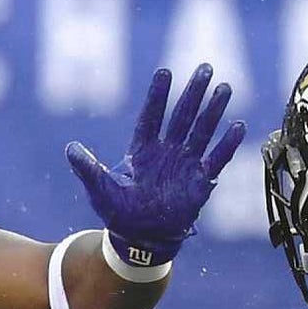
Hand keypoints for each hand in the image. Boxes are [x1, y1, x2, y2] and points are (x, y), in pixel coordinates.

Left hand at [65, 64, 248, 266]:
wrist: (142, 240)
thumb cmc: (120, 214)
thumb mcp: (100, 189)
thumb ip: (88, 168)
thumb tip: (70, 148)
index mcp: (143, 150)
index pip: (151, 116)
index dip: (157, 96)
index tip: (165, 72)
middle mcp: (167, 152)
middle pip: (181, 116)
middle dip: (193, 93)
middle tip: (205, 68)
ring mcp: (185, 164)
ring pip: (201, 132)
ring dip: (213, 111)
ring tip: (224, 88)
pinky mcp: (200, 182)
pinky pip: (216, 159)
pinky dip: (227, 145)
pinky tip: (237, 126)